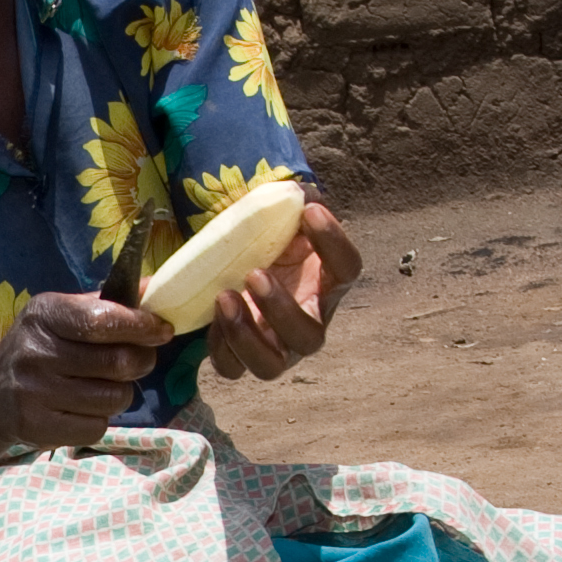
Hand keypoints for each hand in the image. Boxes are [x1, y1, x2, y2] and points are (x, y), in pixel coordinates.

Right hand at [0, 290, 173, 447]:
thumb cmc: (41, 347)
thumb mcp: (64, 315)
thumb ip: (109, 303)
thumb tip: (156, 287)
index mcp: (43, 315)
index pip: (101, 321)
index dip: (139, 327)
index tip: (162, 330)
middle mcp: (35, 352)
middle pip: (117, 363)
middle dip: (140, 361)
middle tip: (138, 360)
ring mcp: (33, 392)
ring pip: (113, 398)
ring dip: (120, 393)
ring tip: (103, 386)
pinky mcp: (37, 426)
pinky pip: (96, 426)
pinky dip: (99, 419)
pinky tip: (82, 408)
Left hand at [206, 197, 359, 380]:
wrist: (236, 266)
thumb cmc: (268, 245)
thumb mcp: (283, 224)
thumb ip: (293, 208)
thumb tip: (296, 193)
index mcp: (327, 286)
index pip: (348, 269)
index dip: (334, 242)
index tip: (311, 211)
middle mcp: (308, 324)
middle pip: (309, 338)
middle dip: (281, 310)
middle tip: (254, 274)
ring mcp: (275, 348)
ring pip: (270, 365)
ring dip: (246, 336)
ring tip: (224, 296)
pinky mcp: (241, 358)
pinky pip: (232, 368)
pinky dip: (220, 345)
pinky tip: (212, 312)